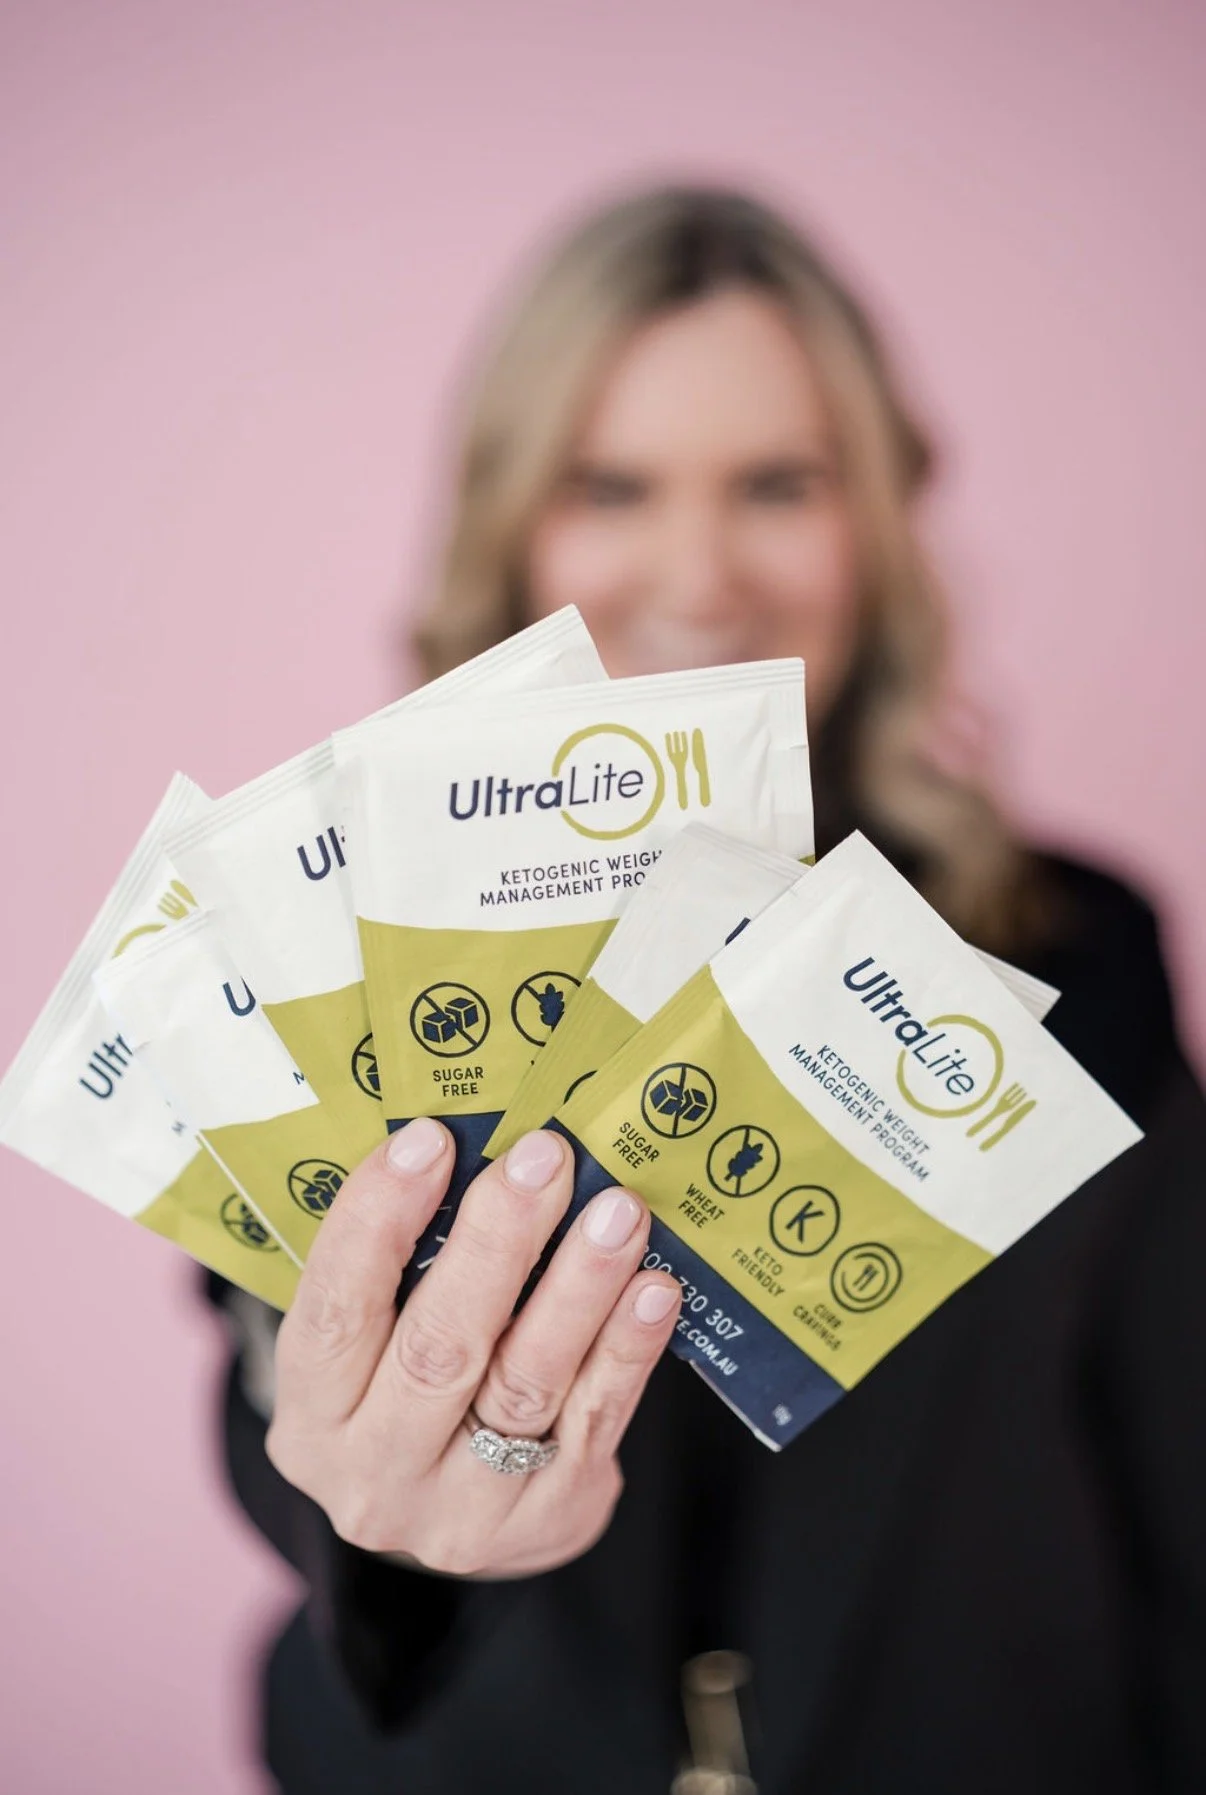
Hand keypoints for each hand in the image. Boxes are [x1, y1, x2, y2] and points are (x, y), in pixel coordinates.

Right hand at [266, 1120, 681, 1577]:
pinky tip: (654, 1287)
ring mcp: (463, 1509)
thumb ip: (402, 1264)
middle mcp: (374, 1472)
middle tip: (544, 1156)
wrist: (467, 1517)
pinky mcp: (551, 1515)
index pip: (335, 1310)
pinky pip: (594, 1418)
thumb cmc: (410, 1383)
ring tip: (619, 1210)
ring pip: (524, 1382)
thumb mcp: (374, 1339)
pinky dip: (626, 1348)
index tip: (430, 1138)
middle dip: (496, 1241)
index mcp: (312, 1415)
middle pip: (437, 1348)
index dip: (378, 1220)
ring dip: (578, 1286)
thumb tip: (476, 1138)